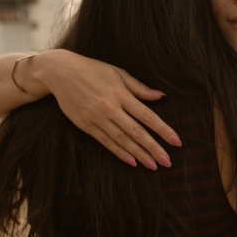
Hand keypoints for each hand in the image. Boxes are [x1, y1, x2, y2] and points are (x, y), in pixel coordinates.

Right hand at [42, 51, 181, 169]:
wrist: (60, 72)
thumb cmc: (93, 70)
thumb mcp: (118, 73)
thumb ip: (140, 88)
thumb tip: (161, 96)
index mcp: (121, 94)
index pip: (147, 116)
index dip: (163, 130)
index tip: (176, 142)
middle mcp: (110, 108)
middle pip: (136, 132)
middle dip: (154, 148)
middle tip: (167, 162)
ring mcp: (97, 118)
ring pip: (122, 140)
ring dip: (139, 154)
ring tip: (153, 166)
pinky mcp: (86, 125)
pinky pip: (106, 142)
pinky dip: (119, 153)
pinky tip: (132, 162)